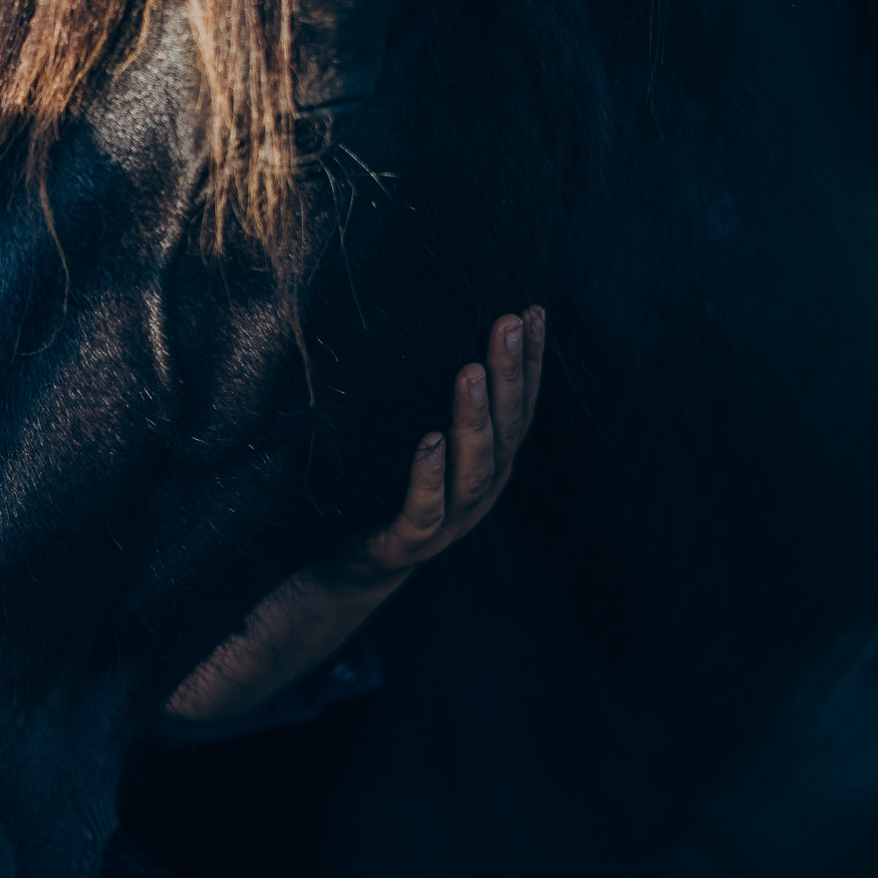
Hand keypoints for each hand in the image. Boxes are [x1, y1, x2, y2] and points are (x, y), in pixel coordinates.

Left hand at [166, 307, 545, 722]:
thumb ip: (426, 394)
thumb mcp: (411, 436)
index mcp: (489, 461)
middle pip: (507, 429)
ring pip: (475, 469)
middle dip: (512, 375)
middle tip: (510, 322)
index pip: (520, 405)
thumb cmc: (380, 485)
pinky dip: (428, 476)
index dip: (533, 361)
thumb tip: (422, 312)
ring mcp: (448, 521)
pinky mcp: (406, 543)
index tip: (535, 308)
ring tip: (472, 371)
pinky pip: (424, 511)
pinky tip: (427, 441)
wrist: (342, 569)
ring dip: (474, 419)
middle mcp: (479, 491)